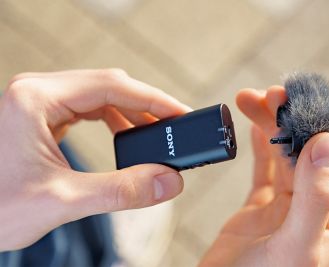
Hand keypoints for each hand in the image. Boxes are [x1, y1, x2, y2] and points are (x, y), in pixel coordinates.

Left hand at [0, 69, 190, 250]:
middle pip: (108, 86)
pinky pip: (87, 108)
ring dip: (130, 114)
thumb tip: (168, 181)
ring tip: (152, 135)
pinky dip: (113, 120)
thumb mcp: (64, 200)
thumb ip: (122, 190)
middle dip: (144, 107)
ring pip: (99, 96)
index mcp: (36, 99)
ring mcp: (39, 102)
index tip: (180, 114)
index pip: (112, 86)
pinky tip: (124, 135)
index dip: (152, 100)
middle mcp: (37, 92)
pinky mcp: (42, 116)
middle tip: (171, 129)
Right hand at [199, 87, 328, 266]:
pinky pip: (262, 169)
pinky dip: (256, 146)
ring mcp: (284, 206)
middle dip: (282, 118)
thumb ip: (315, 197)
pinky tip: (250, 127)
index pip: (323, 157)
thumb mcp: (296, 245)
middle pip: (299, 149)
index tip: (287, 96)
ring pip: (279, 155)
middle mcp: (311, 208)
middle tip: (262, 94)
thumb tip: (327, 144)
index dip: (306, 122)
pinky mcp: (260, 208)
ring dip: (266, 126)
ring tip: (247, 101)